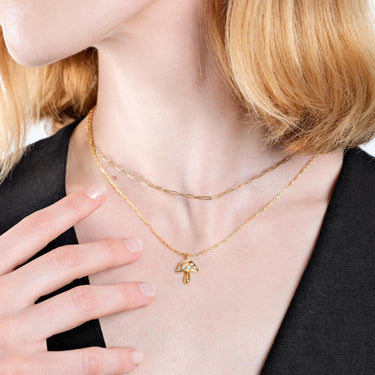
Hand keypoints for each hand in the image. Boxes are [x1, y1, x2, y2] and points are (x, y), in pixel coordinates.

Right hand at [0, 182, 154, 373]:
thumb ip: (5, 262)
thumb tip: (37, 242)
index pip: (34, 229)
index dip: (68, 208)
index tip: (99, 193)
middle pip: (64, 263)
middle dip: (105, 252)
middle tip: (136, 247)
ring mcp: (10, 338)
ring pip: (79, 304)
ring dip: (120, 296)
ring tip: (148, 292)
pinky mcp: (21, 374)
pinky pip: (77, 365)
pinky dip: (110, 361)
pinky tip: (134, 355)